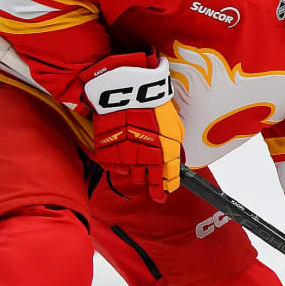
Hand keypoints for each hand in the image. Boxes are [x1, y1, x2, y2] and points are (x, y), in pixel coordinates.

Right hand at [83, 55, 183, 202]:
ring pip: (130, 175)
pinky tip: (119, 148)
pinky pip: (113, 167)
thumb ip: (174, 143)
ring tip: (132, 150)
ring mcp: (125, 159)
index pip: (167, 181)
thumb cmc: (152, 103)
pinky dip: (116, 161)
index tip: (163, 195)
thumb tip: (177, 154)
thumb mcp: (173, 124)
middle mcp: (146, 161)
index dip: (166, 189)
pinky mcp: (107, 154)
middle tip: (146, 168)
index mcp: (165, 154)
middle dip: (148, 176)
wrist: (127, 91)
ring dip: (132, 167)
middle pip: (146, 181)